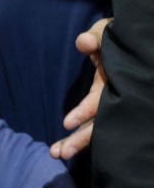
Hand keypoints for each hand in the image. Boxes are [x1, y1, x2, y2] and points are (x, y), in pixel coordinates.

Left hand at [50, 17, 110, 159]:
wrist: (131, 46)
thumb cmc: (115, 38)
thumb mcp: (108, 32)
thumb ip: (97, 38)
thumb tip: (83, 42)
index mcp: (118, 79)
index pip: (102, 99)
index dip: (86, 111)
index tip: (67, 123)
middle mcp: (119, 96)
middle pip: (101, 122)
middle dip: (81, 139)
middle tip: (61, 153)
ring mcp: (115, 105)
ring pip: (98, 129)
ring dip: (77, 143)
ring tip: (56, 154)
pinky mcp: (108, 110)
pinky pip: (95, 128)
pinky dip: (79, 139)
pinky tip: (61, 150)